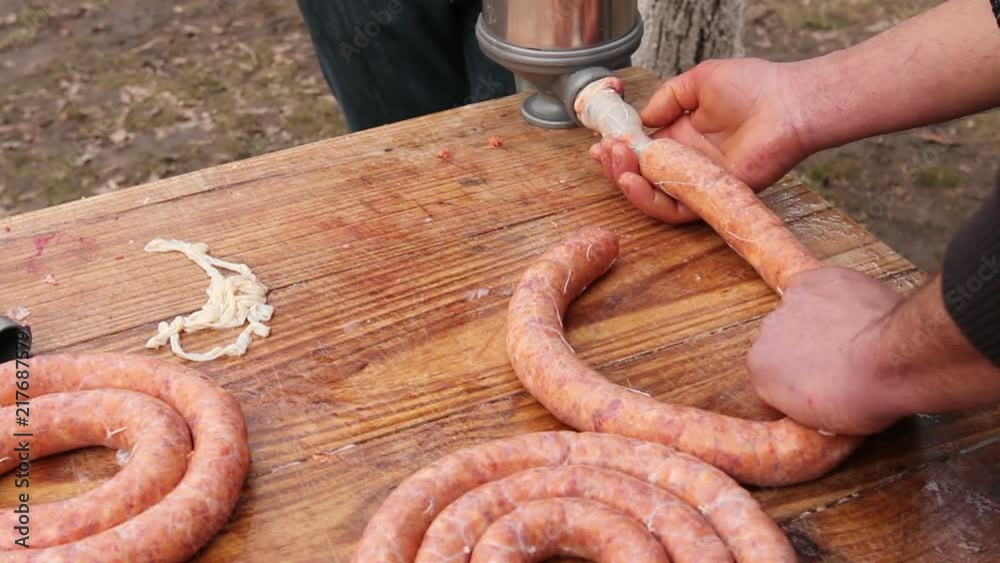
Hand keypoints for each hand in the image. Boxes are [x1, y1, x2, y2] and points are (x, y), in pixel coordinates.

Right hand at [590, 58, 813, 222]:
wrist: (789, 104)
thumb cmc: (755, 87)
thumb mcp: (698, 82)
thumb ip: (667, 99)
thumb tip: (642, 119)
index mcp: (683, 137)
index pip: (642, 151)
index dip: (619, 149)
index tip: (600, 140)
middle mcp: (688, 163)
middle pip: (642, 176)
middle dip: (616, 166)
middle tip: (603, 152)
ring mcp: (698, 181)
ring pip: (652, 195)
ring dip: (627, 182)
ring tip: (614, 164)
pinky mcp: (711, 196)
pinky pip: (674, 208)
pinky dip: (649, 198)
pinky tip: (632, 178)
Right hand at [746, 267, 905, 435]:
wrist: (892, 361)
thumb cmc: (862, 397)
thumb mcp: (823, 421)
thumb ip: (800, 400)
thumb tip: (811, 392)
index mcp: (760, 371)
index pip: (770, 373)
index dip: (796, 380)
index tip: (818, 384)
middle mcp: (765, 333)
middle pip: (781, 339)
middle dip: (804, 348)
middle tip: (839, 361)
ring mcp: (789, 303)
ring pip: (800, 312)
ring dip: (819, 321)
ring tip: (853, 336)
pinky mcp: (814, 280)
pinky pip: (819, 287)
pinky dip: (835, 297)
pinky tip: (856, 312)